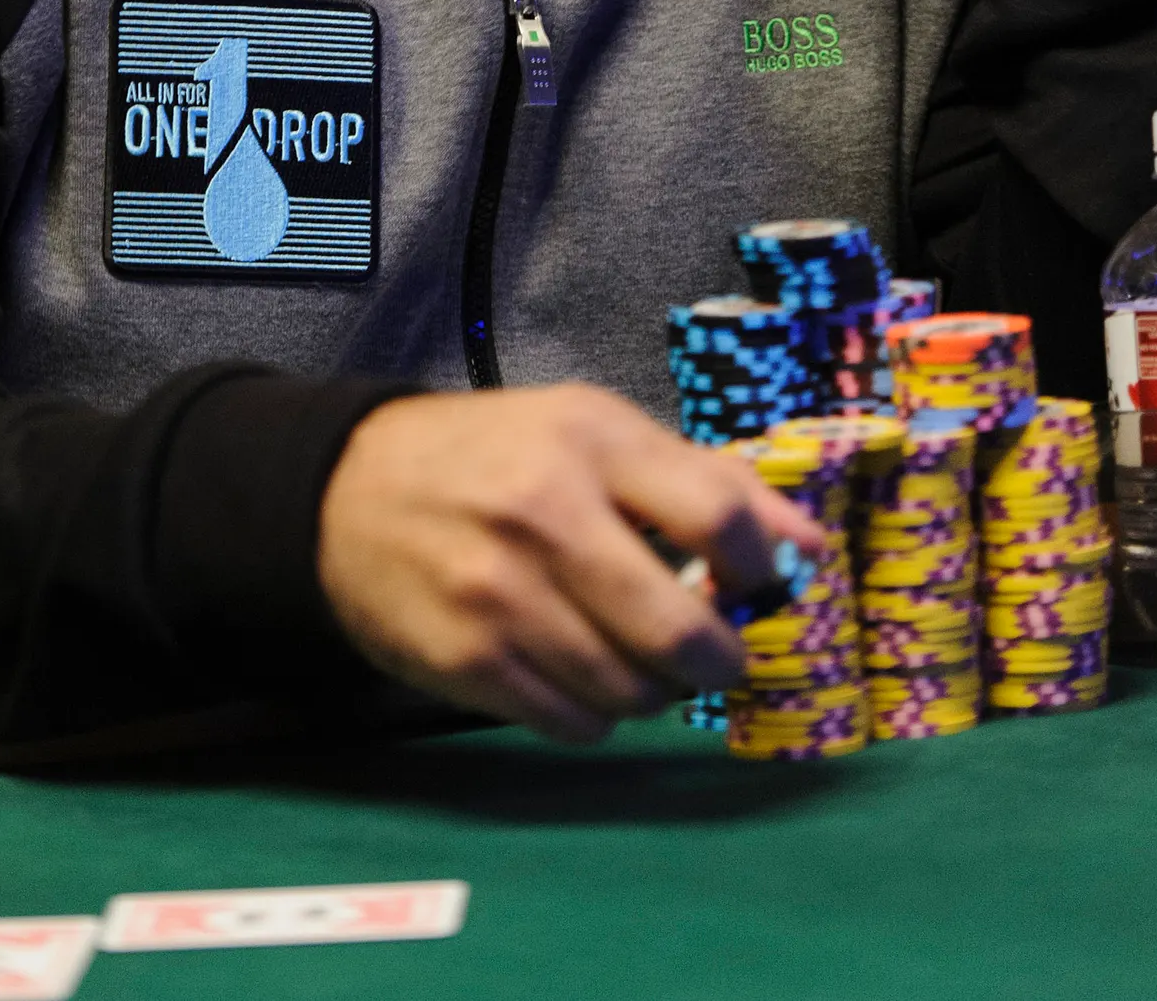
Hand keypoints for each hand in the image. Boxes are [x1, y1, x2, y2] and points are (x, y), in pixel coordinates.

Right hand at [316, 384, 822, 745]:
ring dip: (654, 690)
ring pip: (633, 693)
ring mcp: (501, 593)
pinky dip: (595, 713)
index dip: (759, 566)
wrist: (350, 489)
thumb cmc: (498, 457)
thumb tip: (806, 549)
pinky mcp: (466, 660)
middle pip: (682, 631)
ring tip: (633, 656)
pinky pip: (573, 724)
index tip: (754, 583)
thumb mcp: (596, 431)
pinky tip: (576, 671)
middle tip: (714, 653)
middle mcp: (545, 514)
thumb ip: (704, 480)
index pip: (716, 516)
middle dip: (720, 659)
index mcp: (589, 441)